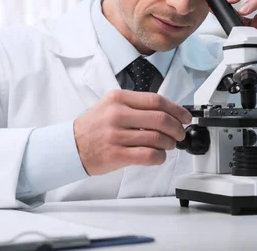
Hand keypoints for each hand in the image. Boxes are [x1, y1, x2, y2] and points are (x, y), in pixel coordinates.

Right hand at [73, 89, 191, 175]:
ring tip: (168, 145)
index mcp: (118, 99)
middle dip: (177, 128)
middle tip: (180, 133)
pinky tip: (158, 156)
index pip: (156, 101)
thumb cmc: (94, 126)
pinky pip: (148, 155)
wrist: (71, 146)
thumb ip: (135, 105)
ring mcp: (116, 135)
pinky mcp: (116, 154)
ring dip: (169, 144)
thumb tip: (167, 112)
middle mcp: (117, 114)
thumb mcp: (110, 105)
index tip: (185, 116)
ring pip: (157, 138)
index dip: (176, 109)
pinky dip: (160, 157)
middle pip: (160, 119)